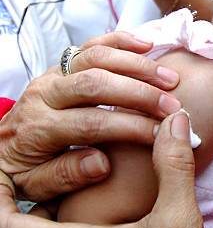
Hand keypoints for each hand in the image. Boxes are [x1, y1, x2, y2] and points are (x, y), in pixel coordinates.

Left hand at [0, 31, 179, 201]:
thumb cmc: (24, 169)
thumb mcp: (36, 186)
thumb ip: (66, 176)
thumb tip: (103, 163)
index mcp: (38, 127)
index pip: (91, 123)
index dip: (131, 127)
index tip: (162, 135)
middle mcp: (44, 94)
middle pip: (97, 84)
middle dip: (141, 93)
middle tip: (173, 106)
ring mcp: (54, 75)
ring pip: (97, 57)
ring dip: (138, 65)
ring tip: (170, 79)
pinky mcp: (62, 65)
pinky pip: (92, 45)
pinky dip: (120, 41)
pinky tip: (147, 46)